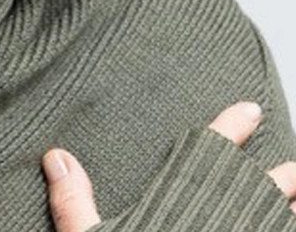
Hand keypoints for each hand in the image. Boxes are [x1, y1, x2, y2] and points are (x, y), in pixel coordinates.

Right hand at [42, 101, 295, 231]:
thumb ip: (74, 204)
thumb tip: (56, 156)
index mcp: (185, 205)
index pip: (210, 153)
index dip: (231, 127)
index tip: (250, 108)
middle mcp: (225, 222)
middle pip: (261, 188)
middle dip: (280, 175)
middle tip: (291, 165)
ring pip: (282, 219)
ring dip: (289, 209)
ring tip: (295, 203)